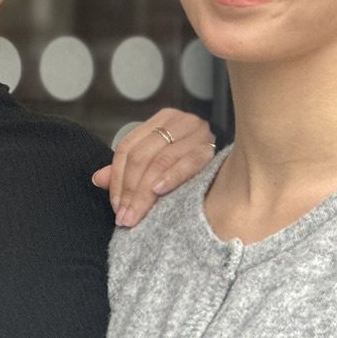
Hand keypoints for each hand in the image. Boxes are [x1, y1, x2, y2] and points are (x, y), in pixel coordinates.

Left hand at [92, 109, 215, 227]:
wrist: (239, 165)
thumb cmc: (187, 165)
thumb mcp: (154, 163)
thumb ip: (125, 170)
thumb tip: (97, 179)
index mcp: (162, 120)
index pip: (128, 148)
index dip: (118, 179)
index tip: (116, 206)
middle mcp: (179, 121)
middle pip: (142, 156)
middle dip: (130, 191)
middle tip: (124, 217)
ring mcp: (197, 133)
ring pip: (160, 162)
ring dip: (145, 192)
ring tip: (136, 215)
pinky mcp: (211, 149)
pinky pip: (187, 164)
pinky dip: (171, 177)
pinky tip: (159, 191)